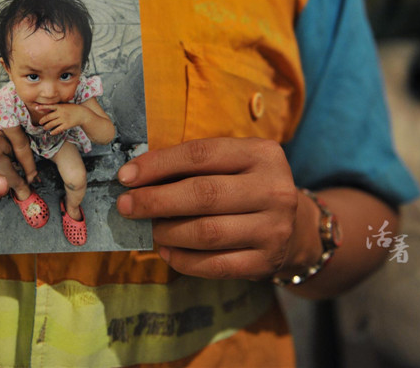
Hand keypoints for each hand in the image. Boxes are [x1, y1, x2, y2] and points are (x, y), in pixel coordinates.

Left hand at [35, 103, 88, 134]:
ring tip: (45, 128)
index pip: (49, 106)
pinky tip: (51, 133)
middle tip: (40, 122)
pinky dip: (53, 132)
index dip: (42, 107)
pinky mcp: (66, 125)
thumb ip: (58, 107)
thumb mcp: (65, 105)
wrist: (83, 114)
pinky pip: (58, 129)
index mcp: (60, 106)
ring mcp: (63, 119)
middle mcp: (61, 113)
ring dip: (47, 126)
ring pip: (52, 124)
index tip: (36, 108)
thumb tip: (48, 110)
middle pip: (48, 117)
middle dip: (43, 120)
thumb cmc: (73, 109)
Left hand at [116, 138, 318, 280]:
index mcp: (261, 153)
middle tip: (125, 206)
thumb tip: (133, 177)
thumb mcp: (228, 163)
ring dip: (168, 232)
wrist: (294, 227)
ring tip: (150, 229)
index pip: (201, 155)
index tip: (126, 176)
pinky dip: (183, 260)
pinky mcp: (267, 262)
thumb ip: (189, 165)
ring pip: (207, 232)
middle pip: (203, 195)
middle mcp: (274, 189)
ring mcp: (275, 228)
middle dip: (155, 201)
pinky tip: (167, 252)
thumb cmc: (243, 186)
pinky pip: (215, 265)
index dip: (158, 165)